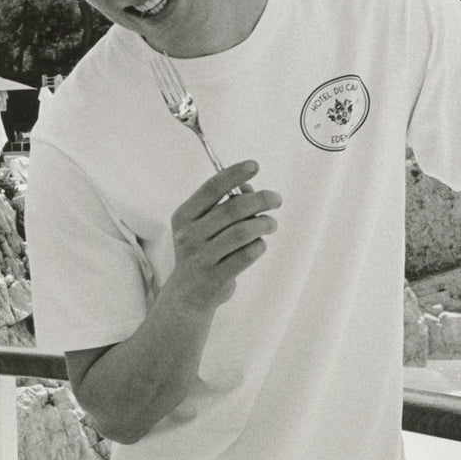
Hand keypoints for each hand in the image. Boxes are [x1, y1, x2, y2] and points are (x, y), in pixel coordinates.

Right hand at [167, 160, 280, 310]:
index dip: (234, 174)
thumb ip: (224, 205)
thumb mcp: (202, 226)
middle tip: (276, 200)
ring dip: (264, 224)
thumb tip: (250, 189)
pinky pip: (248, 254)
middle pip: (233, 208)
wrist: (187, 294)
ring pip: (244, 231)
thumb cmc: (201, 252)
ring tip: (270, 224)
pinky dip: (259, 246)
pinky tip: (258, 245)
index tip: (254, 165)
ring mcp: (201, 257)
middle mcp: (189, 236)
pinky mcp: (216, 276)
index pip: (211, 188)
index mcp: (184, 217)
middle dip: (261, 200)